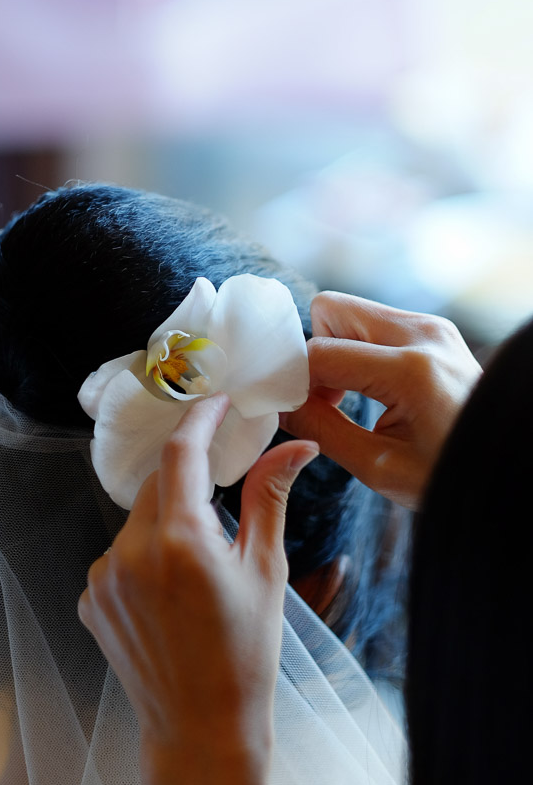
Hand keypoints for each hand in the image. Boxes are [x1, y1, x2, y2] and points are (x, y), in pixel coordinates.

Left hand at [78, 394, 317, 784]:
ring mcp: (102, 578)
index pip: (181, 453)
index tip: (216, 403)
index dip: (199, 419)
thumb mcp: (265, 571)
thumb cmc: (246, 654)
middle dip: (188, 477)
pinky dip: (144, 555)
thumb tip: (296, 447)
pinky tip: (170, 592)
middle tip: (220, 488)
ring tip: (199, 566)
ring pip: (137, 520)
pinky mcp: (89, 600)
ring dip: (166, 521)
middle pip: (157, 484)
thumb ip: (268, 499)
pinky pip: (118, 555)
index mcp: (179, 542)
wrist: (202, 729)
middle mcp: (129, 553)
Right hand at [281, 291, 481, 510]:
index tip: (283, 406)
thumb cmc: (449, 475)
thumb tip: (279, 408)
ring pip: (352, 313)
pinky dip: (358, 351)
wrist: (505, 464)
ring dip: (336, 351)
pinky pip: (375, 324)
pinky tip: (366, 390)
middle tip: (320, 399)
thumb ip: (323, 431)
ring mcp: (432, 327)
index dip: (290, 378)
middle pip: (332, 309)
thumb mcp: (379, 467)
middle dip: (314, 352)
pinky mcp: (435, 331)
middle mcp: (422, 334)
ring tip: (344, 400)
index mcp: (410, 371)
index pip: (320, 353)